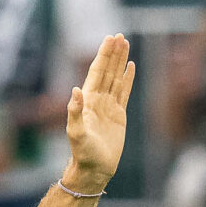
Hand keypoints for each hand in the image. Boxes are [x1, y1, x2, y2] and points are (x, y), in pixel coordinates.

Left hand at [61, 33, 134, 195]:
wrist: (94, 170)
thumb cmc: (83, 153)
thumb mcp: (76, 133)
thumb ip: (74, 111)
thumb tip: (75, 90)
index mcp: (87, 101)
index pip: (97, 72)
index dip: (103, 56)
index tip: (109, 40)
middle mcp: (98, 100)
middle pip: (107, 71)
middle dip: (112, 53)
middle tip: (119, 36)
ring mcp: (109, 107)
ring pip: (116, 78)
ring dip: (120, 62)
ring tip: (125, 44)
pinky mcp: (119, 115)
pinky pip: (125, 92)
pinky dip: (128, 79)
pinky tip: (131, 67)